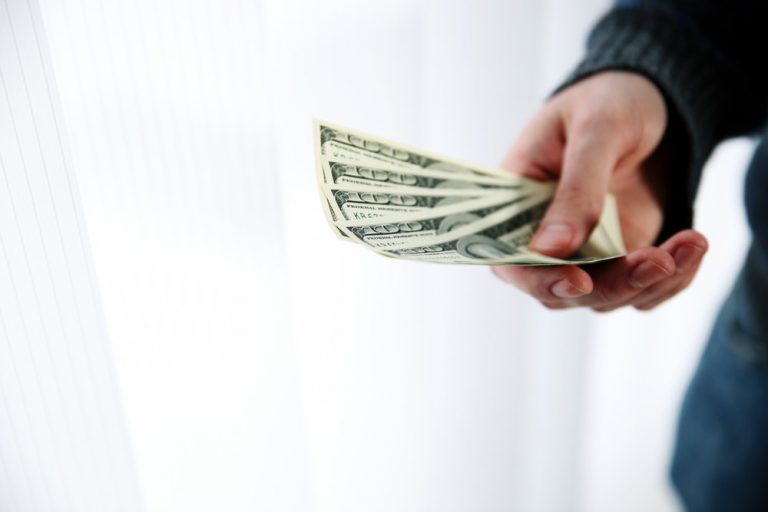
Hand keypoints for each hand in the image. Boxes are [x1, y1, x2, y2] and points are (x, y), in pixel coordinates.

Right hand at [492, 71, 707, 310]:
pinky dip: (672, 279)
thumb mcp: (595, 129)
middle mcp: (543, 236)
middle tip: (658, 259)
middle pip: (560, 291)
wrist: (656, 100)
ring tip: (691, 243)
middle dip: (611, 286)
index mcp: (516, 202)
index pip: (509, 259)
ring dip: (650, 282)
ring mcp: (584, 251)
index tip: (578, 280)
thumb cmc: (610, 98)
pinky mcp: (622, 256)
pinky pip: (642, 290)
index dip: (538, 278)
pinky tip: (692, 245)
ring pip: (605, 298)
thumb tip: (549, 250)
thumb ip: (576, 189)